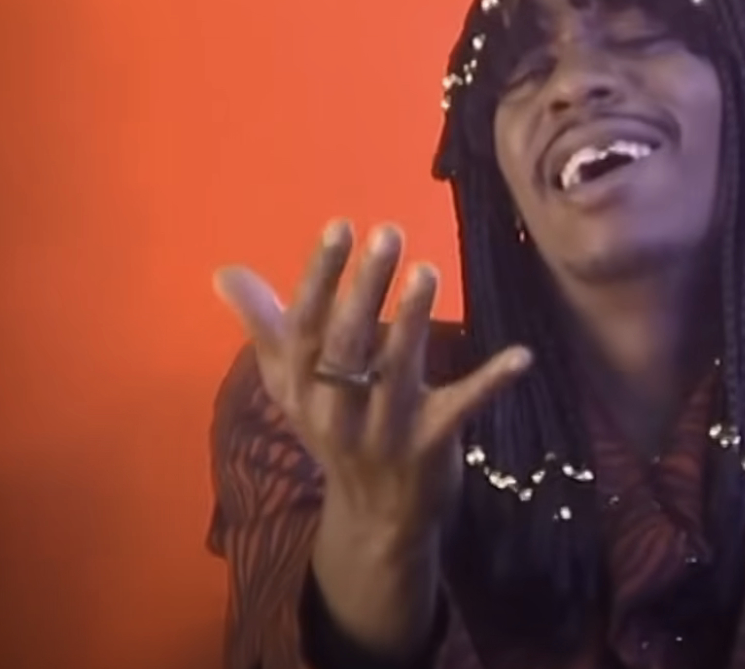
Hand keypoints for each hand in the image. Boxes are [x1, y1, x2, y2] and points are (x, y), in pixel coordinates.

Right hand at [213, 220, 531, 537]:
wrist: (373, 518)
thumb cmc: (335, 431)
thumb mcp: (294, 386)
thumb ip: (267, 326)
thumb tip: (223, 273)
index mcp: (302, 386)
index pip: (305, 325)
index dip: (320, 276)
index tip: (340, 226)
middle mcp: (336, 408)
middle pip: (347, 342)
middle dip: (365, 287)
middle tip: (388, 233)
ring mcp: (383, 429)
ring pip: (396, 370)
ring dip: (413, 321)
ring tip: (428, 271)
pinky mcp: (429, 446)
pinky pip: (460, 408)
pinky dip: (490, 381)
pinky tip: (520, 355)